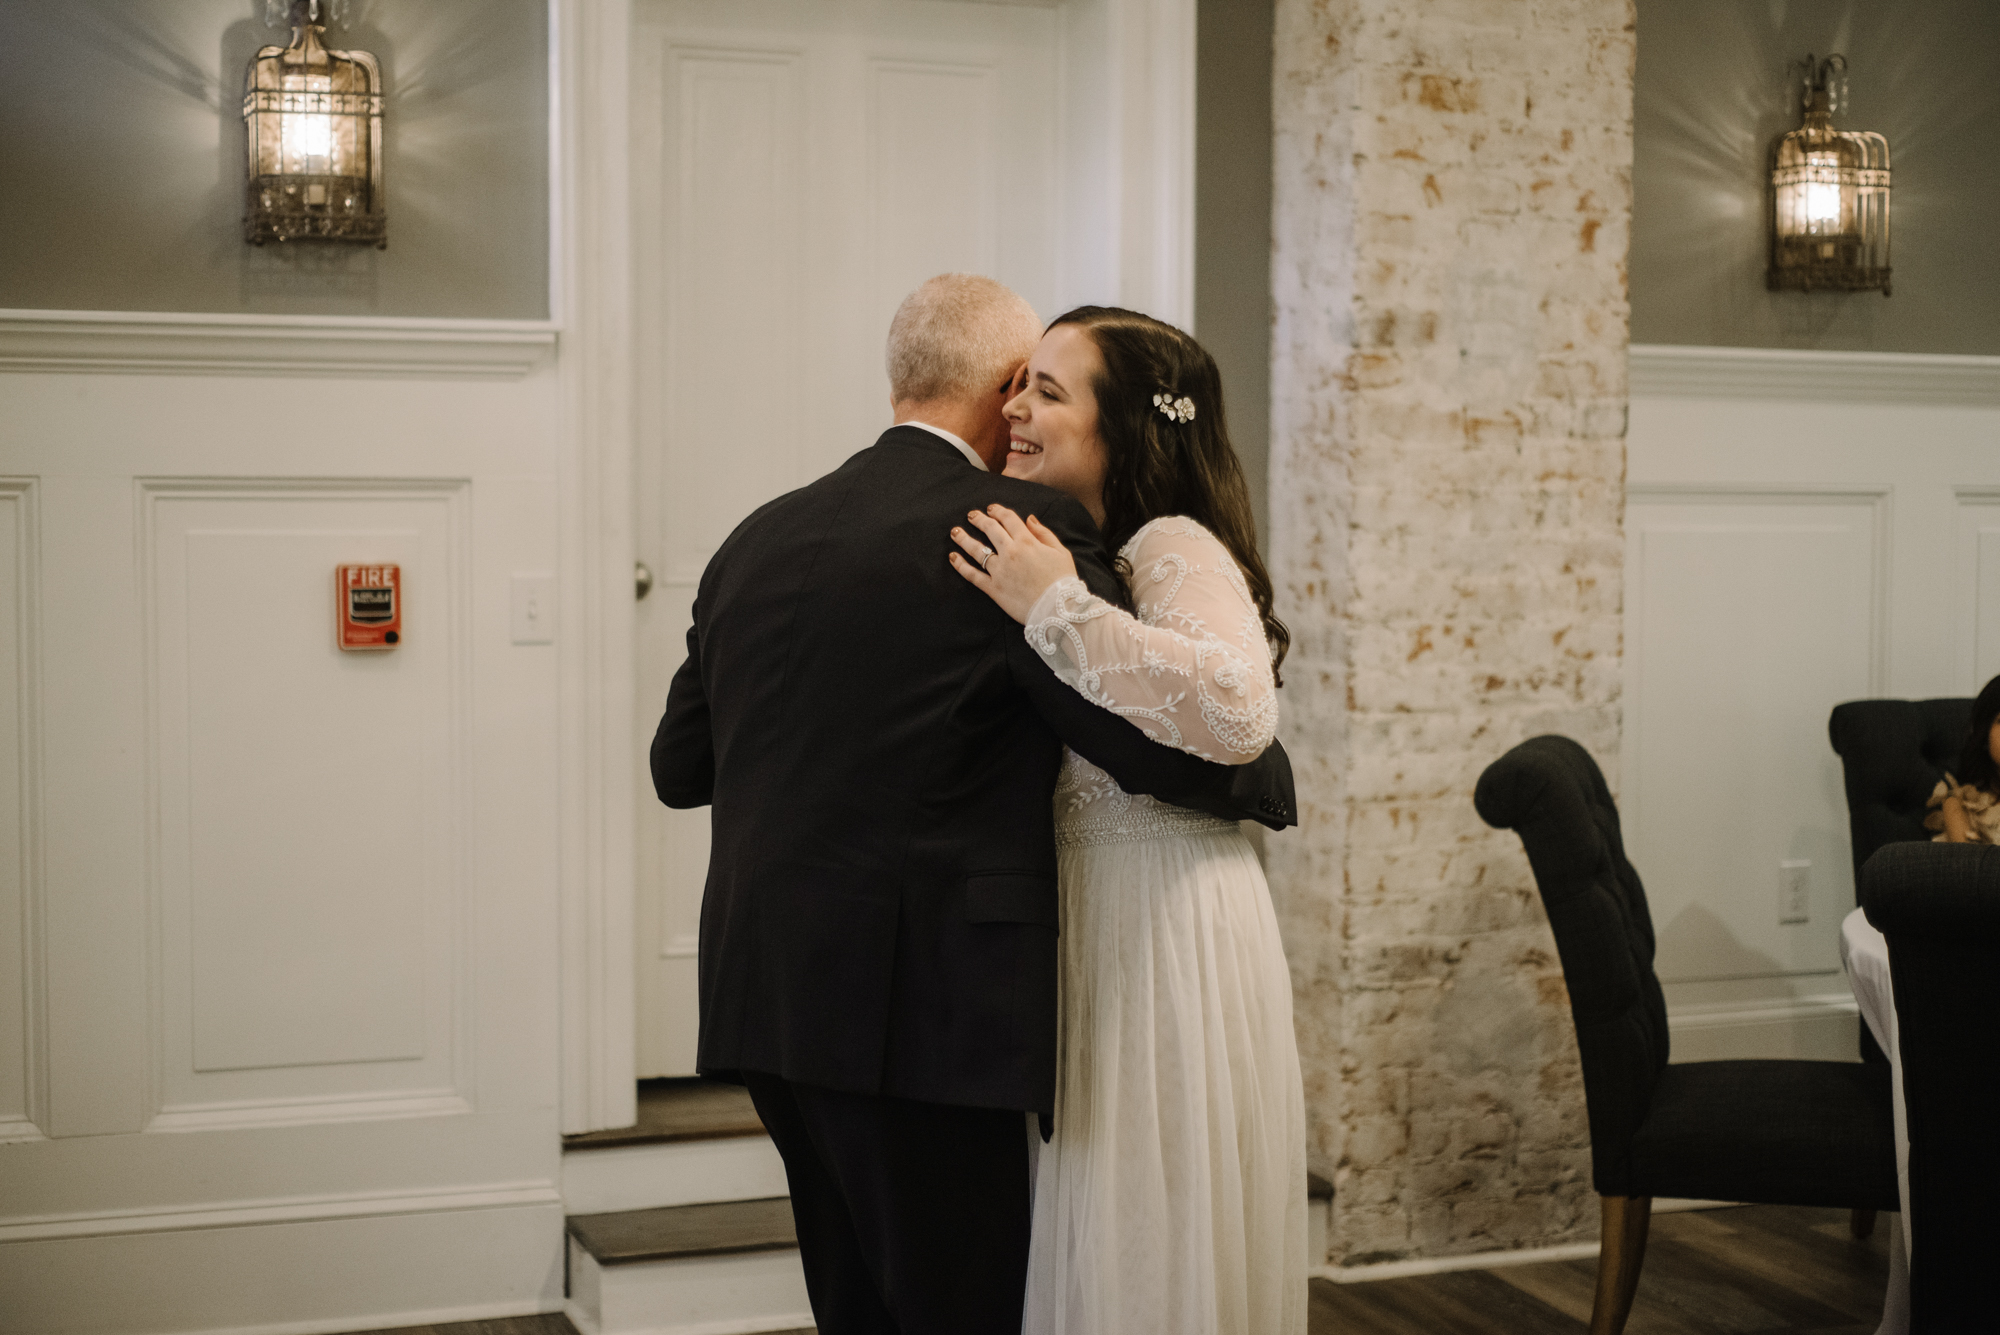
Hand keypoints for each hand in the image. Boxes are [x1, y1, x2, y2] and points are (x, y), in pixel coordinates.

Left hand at [948, 504, 1078, 623]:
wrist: (1058, 609)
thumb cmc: (1063, 580)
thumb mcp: (1060, 552)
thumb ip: (1044, 533)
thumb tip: (1029, 518)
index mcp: (1027, 541)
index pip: (1009, 519)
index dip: (998, 511)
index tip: (991, 509)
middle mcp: (1010, 552)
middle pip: (990, 530)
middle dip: (979, 519)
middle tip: (971, 515)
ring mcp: (1000, 571)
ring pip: (977, 550)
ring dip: (964, 539)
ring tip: (955, 532)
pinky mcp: (993, 588)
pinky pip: (973, 575)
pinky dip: (960, 565)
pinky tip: (952, 557)